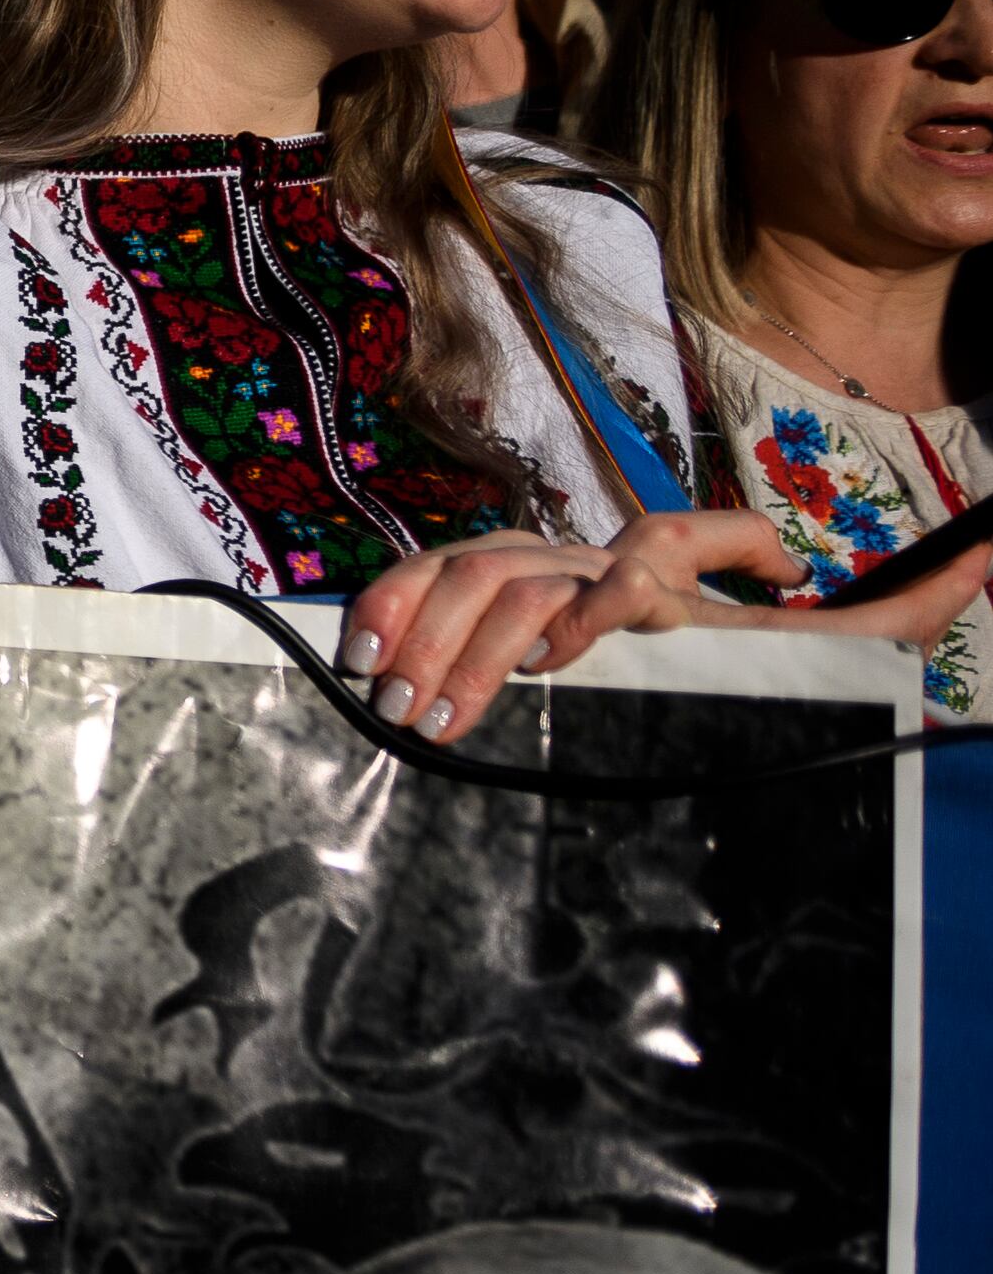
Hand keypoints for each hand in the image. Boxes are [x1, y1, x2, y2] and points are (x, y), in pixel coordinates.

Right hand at [337, 506, 989, 742]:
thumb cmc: (764, 674)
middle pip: (526, 571)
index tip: (568, 656)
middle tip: (442, 723)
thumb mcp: (838, 646)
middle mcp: (597, 560)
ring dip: (427, 643)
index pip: (649, 550)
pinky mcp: (488, 596)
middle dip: (474, 647)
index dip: (607, 594)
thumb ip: (908, 613)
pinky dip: (390, 610)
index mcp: (677, 570)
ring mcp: (538, 573)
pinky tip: (365, 664)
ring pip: (470, 574)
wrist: (708, 678)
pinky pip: (426, 578)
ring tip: (401, 712)